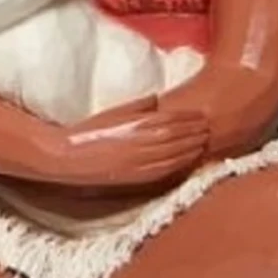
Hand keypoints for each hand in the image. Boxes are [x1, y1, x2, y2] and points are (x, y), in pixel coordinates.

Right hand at [49, 95, 211, 187]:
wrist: (68, 157)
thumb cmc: (88, 131)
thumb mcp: (113, 112)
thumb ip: (138, 106)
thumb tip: (157, 99)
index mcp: (138, 125)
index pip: (173, 121)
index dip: (190, 119)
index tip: (201, 115)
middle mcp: (144, 144)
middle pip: (178, 138)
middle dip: (195, 133)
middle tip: (209, 127)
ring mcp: (142, 163)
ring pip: (176, 155)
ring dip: (192, 148)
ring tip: (204, 142)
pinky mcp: (138, 178)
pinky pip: (166, 170)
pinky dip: (181, 164)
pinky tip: (189, 161)